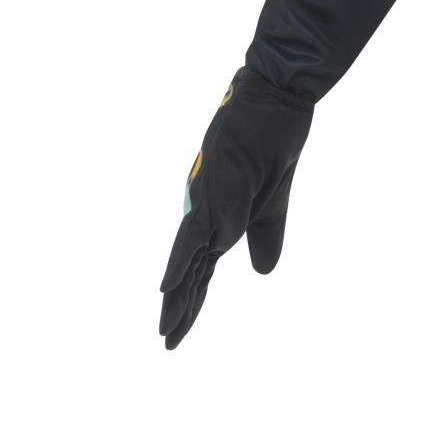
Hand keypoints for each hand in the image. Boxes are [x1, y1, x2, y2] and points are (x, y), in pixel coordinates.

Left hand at [158, 69, 312, 349]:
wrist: (278, 101)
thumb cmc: (273, 143)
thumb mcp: (274, 203)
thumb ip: (265, 237)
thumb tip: (260, 275)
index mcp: (218, 216)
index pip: (201, 268)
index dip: (191, 300)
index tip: (177, 332)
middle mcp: (205, 211)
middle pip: (189, 269)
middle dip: (180, 308)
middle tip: (166, 343)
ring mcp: (207, 200)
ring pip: (187, 257)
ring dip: (177, 294)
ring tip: (166, 327)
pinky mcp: (214, 188)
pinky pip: (196, 232)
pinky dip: (180, 261)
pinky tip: (166, 286)